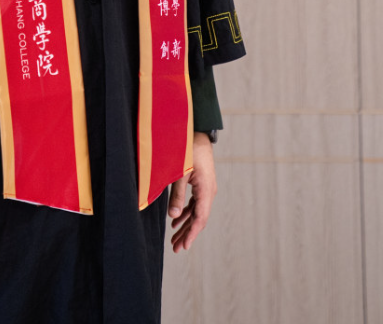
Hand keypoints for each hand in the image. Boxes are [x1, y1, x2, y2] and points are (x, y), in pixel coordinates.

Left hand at [168, 131, 216, 252]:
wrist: (198, 133)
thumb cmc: (189, 149)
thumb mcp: (181, 171)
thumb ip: (177, 194)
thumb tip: (173, 216)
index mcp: (206, 190)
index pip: (200, 218)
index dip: (191, 234)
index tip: (183, 246)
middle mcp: (209, 192)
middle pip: (199, 219)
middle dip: (187, 234)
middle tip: (176, 249)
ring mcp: (206, 188)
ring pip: (197, 212)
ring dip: (186, 225)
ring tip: (174, 239)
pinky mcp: (202, 184)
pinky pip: (195, 204)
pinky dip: (186, 213)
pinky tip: (176, 221)